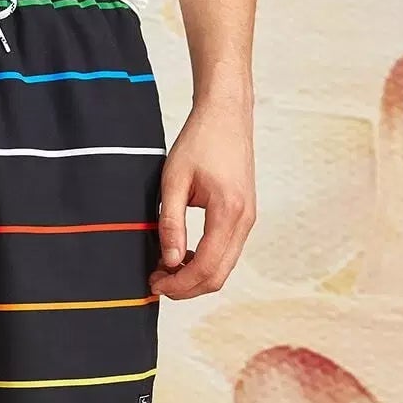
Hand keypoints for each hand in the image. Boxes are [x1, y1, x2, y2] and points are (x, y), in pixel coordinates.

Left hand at [150, 99, 254, 299]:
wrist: (226, 115)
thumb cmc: (200, 140)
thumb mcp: (174, 180)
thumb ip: (171, 223)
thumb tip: (170, 262)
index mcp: (228, 211)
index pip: (206, 266)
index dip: (179, 283)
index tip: (154, 283)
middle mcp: (245, 221)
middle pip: (218, 276)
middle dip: (186, 287)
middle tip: (157, 282)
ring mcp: (248, 220)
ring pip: (224, 268)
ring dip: (195, 276)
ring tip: (165, 268)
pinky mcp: (244, 217)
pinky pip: (226, 253)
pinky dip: (204, 262)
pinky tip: (182, 254)